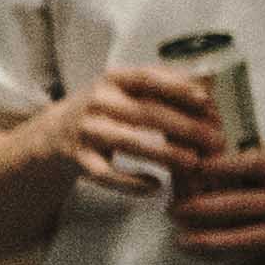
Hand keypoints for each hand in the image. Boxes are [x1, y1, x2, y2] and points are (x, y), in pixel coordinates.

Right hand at [26, 69, 218, 210]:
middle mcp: (97, 102)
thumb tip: (209, 83)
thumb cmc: (102, 111)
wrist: (50, 135)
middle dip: (185, 128)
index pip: (148, 79)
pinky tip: (155, 185)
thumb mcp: (122, 89)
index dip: (178, 88)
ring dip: (164, 154)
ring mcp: (85, 131)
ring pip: (130, 143)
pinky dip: (133, 182)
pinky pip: (108, 175)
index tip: (205, 101)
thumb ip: (159, 85)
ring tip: (193, 163)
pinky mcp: (78, 160)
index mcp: (112, 80)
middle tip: (214, 141)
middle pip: (146, 113)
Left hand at [165, 131, 264, 264]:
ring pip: (251, 241)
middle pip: (245, 206)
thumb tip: (212, 162)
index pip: (251, 165)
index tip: (187, 170)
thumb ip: (263, 160)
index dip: (216, 168)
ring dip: (212, 245)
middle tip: (173, 212)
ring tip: (182, 244)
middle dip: (203, 210)